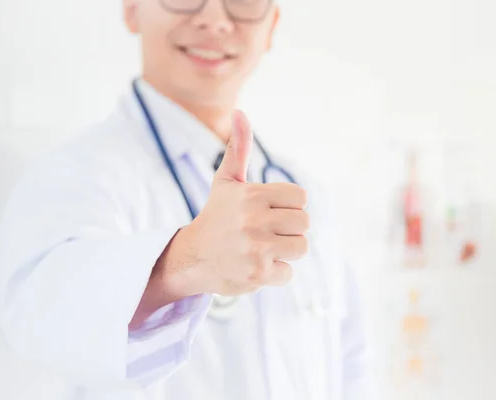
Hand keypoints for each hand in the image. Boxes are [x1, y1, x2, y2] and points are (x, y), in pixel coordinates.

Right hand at [170, 111, 309, 296]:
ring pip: (300, 247)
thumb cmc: (216, 217)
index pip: (301, 198)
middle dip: (288, 230)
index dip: (288, 207)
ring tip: (261, 250)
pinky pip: (288, 272)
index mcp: (252, 194)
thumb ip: (238, 149)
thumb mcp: (226, 182)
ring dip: (284, 252)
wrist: (191, 258)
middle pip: (304, 223)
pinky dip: (275, 274)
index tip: (267, 213)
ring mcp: (256, 248)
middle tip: (264, 233)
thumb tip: (239, 112)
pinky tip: (254, 267)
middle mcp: (254, 219)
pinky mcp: (257, 274)